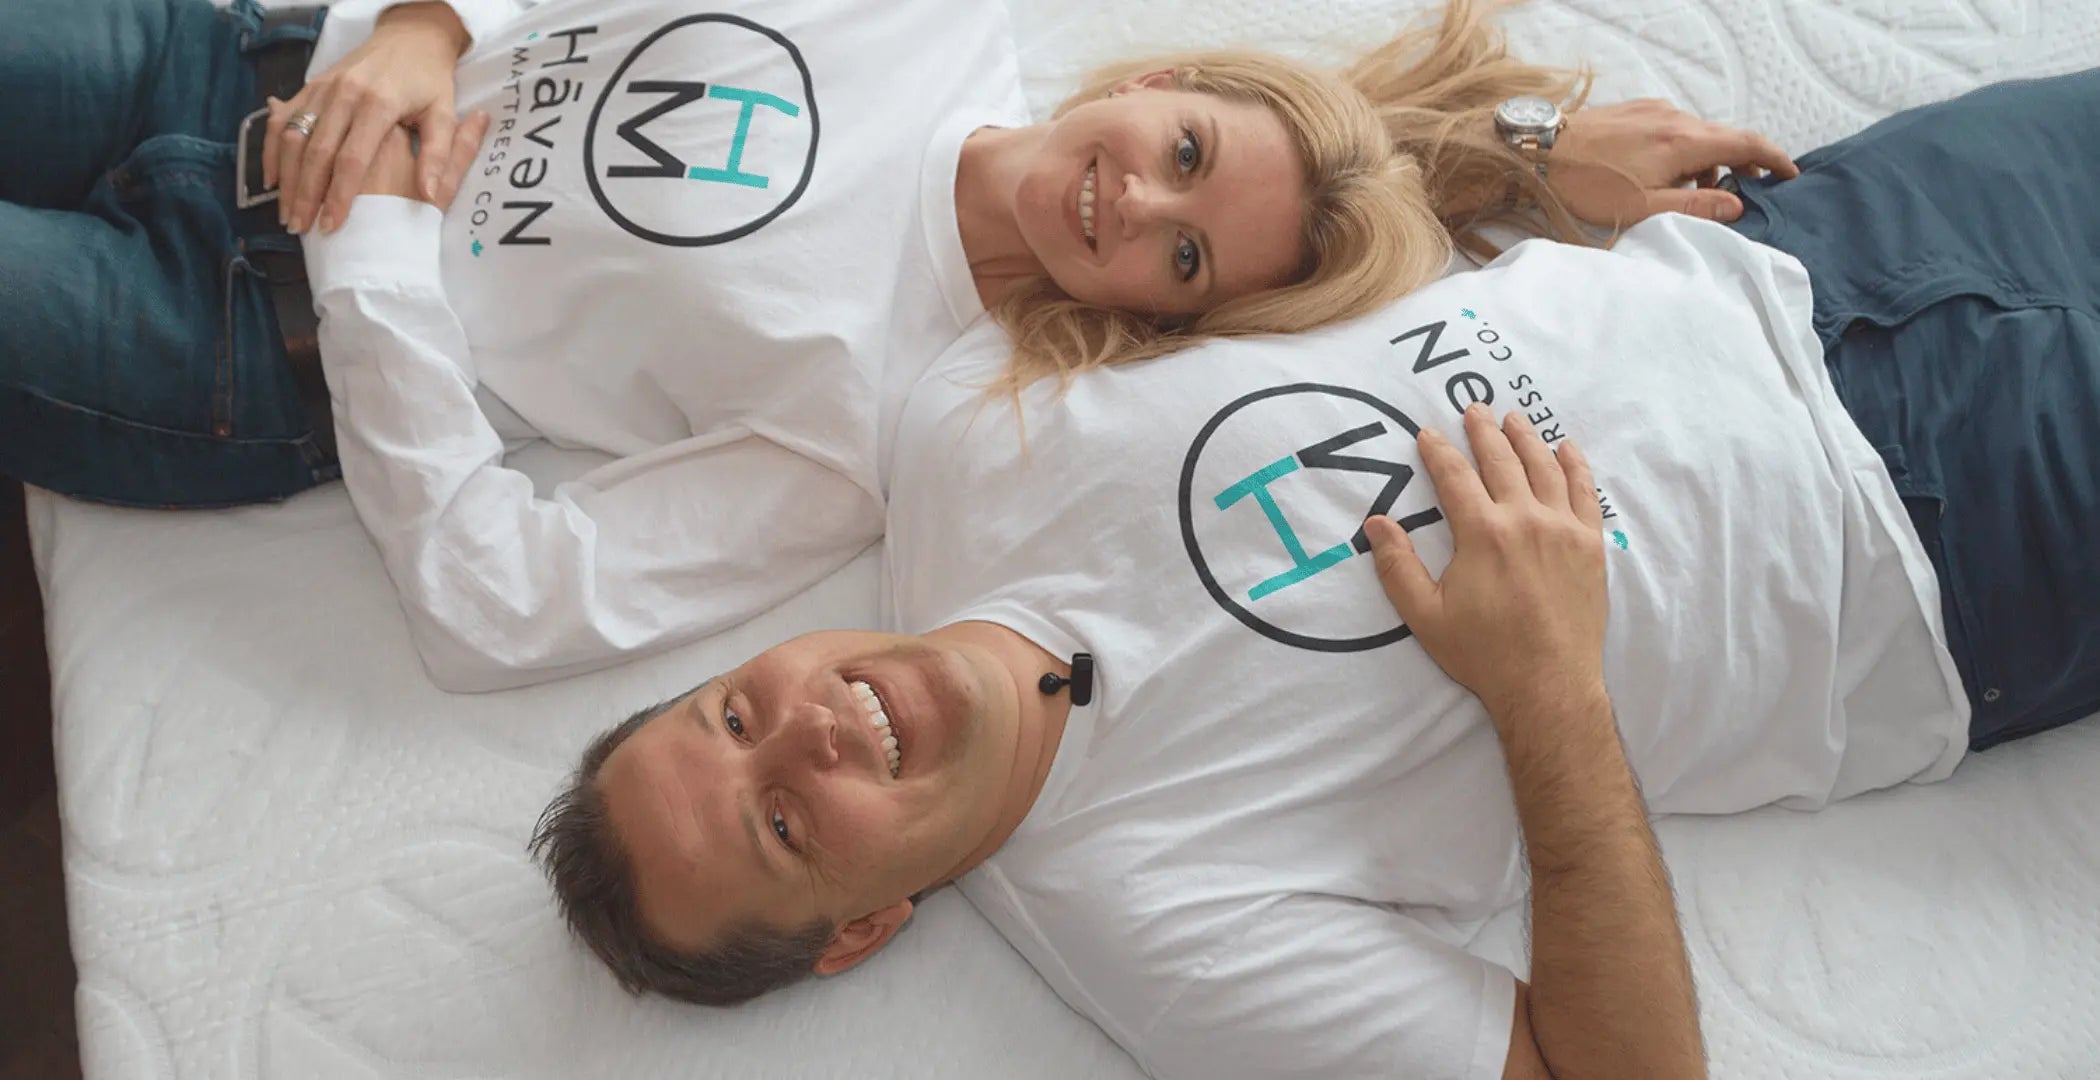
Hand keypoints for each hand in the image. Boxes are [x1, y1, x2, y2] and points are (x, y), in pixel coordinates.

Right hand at [262, 1, 470, 233]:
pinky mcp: (310, 86)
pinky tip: (272, 179)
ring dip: (286, 177)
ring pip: (292, 137)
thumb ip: (439, 155)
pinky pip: (282, 119)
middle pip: (316, 152)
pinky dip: (272, 149)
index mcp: (378, 104)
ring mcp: (323, 88)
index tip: (332, 225)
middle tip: (299, 227)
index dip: (340, 195)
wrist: (410, 37)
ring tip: (286, 212)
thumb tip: (430, 194)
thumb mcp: (444, 114)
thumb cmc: (430, 81)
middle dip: (305, 193)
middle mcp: (344, 94)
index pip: (352, 159)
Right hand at [1365, 404, 1607, 722]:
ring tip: (1514, 419)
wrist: (1548, 685)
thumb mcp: (1425, 615)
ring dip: (1526, 439)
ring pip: (1544, 468)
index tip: (1428, 433)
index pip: (1455, 477)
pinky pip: (1584, 492)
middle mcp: (1525, 520)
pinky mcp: (1590, 545)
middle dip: (1484, 432)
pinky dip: (1575, 465)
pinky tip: (1566, 449)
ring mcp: (1563, 529)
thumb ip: (1397, 566)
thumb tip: (1375, 523)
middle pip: (1502, 461)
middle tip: (1474, 410)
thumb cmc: (1483, 653)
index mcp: (1481, 533)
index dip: (1438, 451)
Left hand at [1549, 98, 1800, 225]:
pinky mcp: (1636, 110)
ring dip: (1708, 161)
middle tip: (1750, 189)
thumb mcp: (1645, 208)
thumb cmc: (1587, 185)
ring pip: (1699, 134)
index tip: (1790, 174)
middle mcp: (1675, 117)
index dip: (1774, 159)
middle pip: (1726, 137)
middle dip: (1743, 163)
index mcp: (1683, 142)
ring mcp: (1655, 110)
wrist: (1539, 152)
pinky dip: (1685, 149)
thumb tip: (1737, 205)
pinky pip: (1676, 128)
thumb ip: (1696, 206)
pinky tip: (1667, 173)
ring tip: (1697, 191)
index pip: (1746, 144)